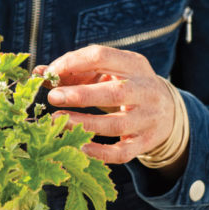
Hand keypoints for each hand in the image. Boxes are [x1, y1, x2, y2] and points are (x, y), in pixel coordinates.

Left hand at [36, 46, 175, 164]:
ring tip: (58, 120)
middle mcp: (145, 90)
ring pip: (116, 124)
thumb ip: (75, 71)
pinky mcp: (145, 142)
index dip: (73, 63)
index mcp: (133, 64)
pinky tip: (79, 147)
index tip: (50, 72)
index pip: (102, 57)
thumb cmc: (125, 84)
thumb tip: (39, 73)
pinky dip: (100, 152)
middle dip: (80, 95)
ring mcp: (148, 118)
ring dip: (84, 124)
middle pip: (113, 93)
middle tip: (52, 97)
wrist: (169, 110)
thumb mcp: (108, 70)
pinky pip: (123, 152)